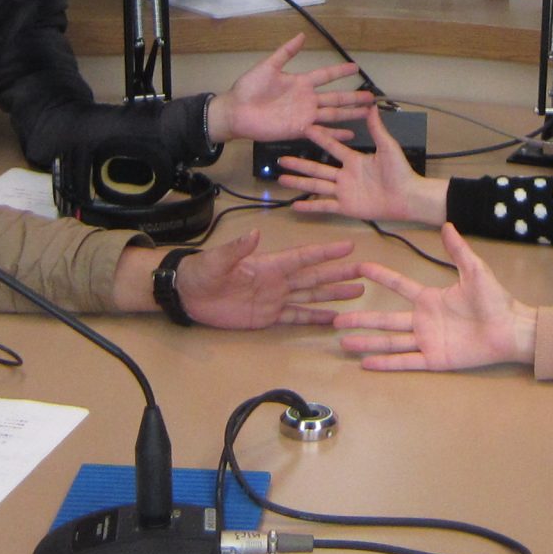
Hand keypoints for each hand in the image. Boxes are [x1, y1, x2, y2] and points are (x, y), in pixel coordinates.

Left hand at [173, 229, 363, 328]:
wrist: (188, 295)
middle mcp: (278, 281)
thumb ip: (238, 249)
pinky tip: (333, 319)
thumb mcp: (218, 259)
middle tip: (364, 272)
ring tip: (357, 292)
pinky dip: (315, 319)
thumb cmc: (202, 272)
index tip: (348, 247)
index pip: (303, 257)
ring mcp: (275, 299)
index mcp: (269, 264)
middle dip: (339, 274)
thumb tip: (254, 233)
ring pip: (311, 296)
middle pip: (315, 277)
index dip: (325, 253)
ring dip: (334, 295)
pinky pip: (296, 318)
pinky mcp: (268, 317)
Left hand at [207, 36, 376, 144]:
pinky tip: (349, 135)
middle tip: (371, 97)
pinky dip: (336, 134)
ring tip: (367, 114)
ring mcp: (304, 115)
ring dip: (350, 114)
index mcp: (300, 82)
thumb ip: (286, 53)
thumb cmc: (249, 88)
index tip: (356, 67)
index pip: (326, 76)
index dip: (340, 71)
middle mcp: (306, 99)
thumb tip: (302, 35)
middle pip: (336, 97)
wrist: (236, 111)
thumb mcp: (268, 66)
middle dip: (353, 97)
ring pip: (333, 114)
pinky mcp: (299, 129)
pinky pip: (321, 131)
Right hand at [276, 109, 447, 224]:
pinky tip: (295, 205)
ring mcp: (343, 192)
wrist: (408, 197)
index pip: (332, 147)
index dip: (319, 138)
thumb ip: (377, 129)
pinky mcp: (346, 207)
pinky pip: (324, 206)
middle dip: (299, 164)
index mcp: (354, 160)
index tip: (304, 128)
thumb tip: (372, 106)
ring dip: (298, 182)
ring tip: (281, 179)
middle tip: (281, 160)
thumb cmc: (400, 172)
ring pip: (316, 186)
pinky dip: (310, 206)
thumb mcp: (388, 147)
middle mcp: (345, 175)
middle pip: (316, 168)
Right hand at [334, 224, 537, 370]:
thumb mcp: (475, 271)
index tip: (360, 267)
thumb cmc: (494, 300)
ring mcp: (426, 341)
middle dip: (361, 319)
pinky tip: (365, 364)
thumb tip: (447, 224)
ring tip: (343, 341)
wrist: (510, 329)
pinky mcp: (434, 359)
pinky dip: (385, 363)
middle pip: (385, 319)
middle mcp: (423, 320)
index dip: (381, 277)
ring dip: (366, 341)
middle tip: (337, 318)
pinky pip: (405, 361)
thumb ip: (458, 250)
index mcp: (430, 299)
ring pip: (389, 342)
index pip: (399, 286)